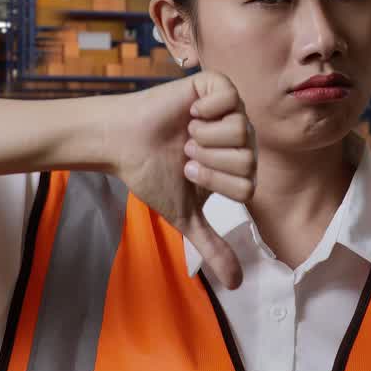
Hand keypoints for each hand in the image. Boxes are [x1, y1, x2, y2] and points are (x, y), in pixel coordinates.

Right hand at [108, 70, 257, 288]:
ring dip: (205, 137)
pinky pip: (230, 98)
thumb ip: (212, 245)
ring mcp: (229, 110)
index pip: (248, 185)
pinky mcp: (215, 86)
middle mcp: (239, 137)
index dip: (215, 182)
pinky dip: (206, 109)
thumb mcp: (185, 214)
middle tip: (186, 152)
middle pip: (248, 159)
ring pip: (241, 130)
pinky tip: (190, 112)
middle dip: (209, 161)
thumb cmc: (152, 174)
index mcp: (237, 165)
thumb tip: (236, 285)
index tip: (188, 171)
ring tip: (186, 133)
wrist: (123, 143)